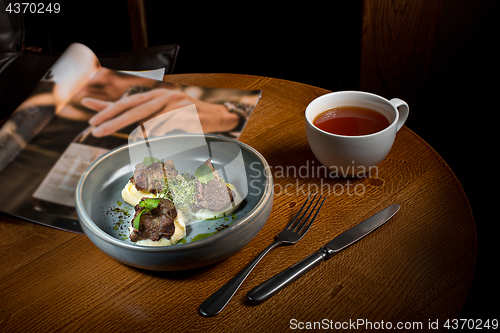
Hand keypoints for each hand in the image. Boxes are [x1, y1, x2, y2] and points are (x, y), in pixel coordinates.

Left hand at [82, 88, 238, 136]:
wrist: (215, 116)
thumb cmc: (185, 118)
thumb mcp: (161, 115)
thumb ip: (141, 118)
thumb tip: (127, 127)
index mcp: (154, 96)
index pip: (127, 101)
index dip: (107, 107)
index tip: (88, 113)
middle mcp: (163, 96)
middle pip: (134, 107)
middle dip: (113, 118)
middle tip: (96, 129)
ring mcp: (176, 103)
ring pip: (150, 115)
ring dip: (133, 127)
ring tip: (122, 137)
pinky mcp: (187, 113)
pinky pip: (169, 123)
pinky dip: (157, 130)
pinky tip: (148, 137)